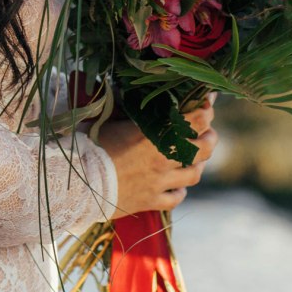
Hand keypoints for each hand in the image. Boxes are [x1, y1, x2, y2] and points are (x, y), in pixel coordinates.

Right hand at [96, 94, 217, 217]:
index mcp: (154, 134)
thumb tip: (125, 90)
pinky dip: (182, 190)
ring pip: (194, 173)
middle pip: (202, 148)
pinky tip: (179, 184)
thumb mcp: (109, 118)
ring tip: (199, 157)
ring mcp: (159, 181)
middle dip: (210, 136)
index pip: (193, 119)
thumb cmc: (91, 145)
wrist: (81, 182)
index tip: (208, 100)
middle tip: (209, 130)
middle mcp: (162, 158)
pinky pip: (177, 197)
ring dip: (200, 163)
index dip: (206, 109)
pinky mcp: (152, 200)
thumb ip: (124, 107)